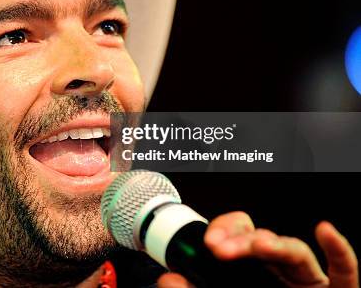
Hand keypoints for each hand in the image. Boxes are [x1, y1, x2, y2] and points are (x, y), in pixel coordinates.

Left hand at [156, 211, 358, 287]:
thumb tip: (168, 278)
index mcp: (251, 270)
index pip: (239, 233)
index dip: (225, 229)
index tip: (209, 240)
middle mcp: (279, 272)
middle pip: (262, 238)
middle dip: (241, 237)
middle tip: (219, 246)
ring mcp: (307, 282)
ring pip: (296, 252)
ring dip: (275, 244)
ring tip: (257, 244)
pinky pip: (345, 273)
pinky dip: (339, 250)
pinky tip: (325, 230)